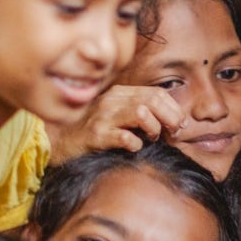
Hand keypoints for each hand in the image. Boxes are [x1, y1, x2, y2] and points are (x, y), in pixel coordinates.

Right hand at [65, 84, 190, 151]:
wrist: (61, 144)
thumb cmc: (93, 132)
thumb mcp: (117, 115)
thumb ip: (141, 113)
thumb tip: (174, 123)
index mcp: (120, 93)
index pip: (158, 93)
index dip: (174, 109)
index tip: (179, 126)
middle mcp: (112, 100)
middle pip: (154, 101)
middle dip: (171, 119)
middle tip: (172, 134)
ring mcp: (103, 117)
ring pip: (142, 114)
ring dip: (154, 129)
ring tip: (151, 140)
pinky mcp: (96, 136)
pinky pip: (126, 138)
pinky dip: (136, 144)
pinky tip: (133, 148)